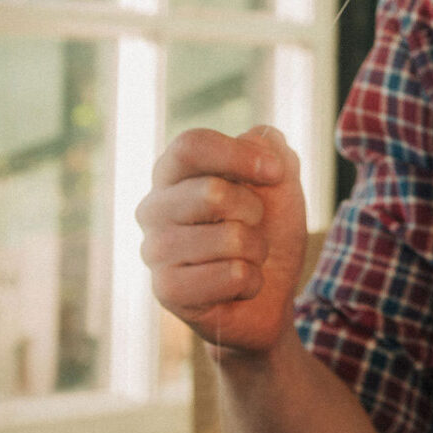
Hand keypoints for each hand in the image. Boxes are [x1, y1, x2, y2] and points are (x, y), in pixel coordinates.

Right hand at [137, 125, 308, 355]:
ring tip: (245, 258)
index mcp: (173, 172)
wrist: (270, 294)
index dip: (238, 155)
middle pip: (212, 192)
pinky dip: (252, 281)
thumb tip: (256, 138)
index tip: (275, 173)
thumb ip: (270, 147)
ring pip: (230, 238)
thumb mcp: (279, 180)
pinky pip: (232, 275)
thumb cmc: (266, 229)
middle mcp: (153, 208)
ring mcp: (155, 251)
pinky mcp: (167, 291)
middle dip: (254, 211)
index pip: (190, 145)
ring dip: (257, 250)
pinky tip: (237, 287)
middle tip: (254, 226)